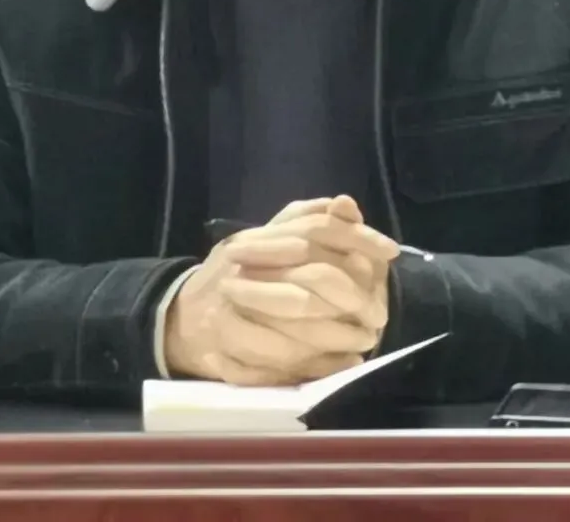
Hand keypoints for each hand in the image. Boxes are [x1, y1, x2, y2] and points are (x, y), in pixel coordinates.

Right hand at [164, 197, 394, 384]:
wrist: (180, 318)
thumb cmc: (236, 277)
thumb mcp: (267, 241)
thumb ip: (304, 221)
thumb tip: (345, 203)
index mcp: (254, 237)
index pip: (312, 228)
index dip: (355, 237)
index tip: (390, 252)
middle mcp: (241, 268)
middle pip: (308, 277)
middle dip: (351, 297)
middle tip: (379, 314)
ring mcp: (230, 311)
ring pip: (294, 323)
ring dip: (337, 335)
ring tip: (364, 341)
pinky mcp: (225, 351)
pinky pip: (277, 362)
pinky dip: (314, 366)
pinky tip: (341, 365)